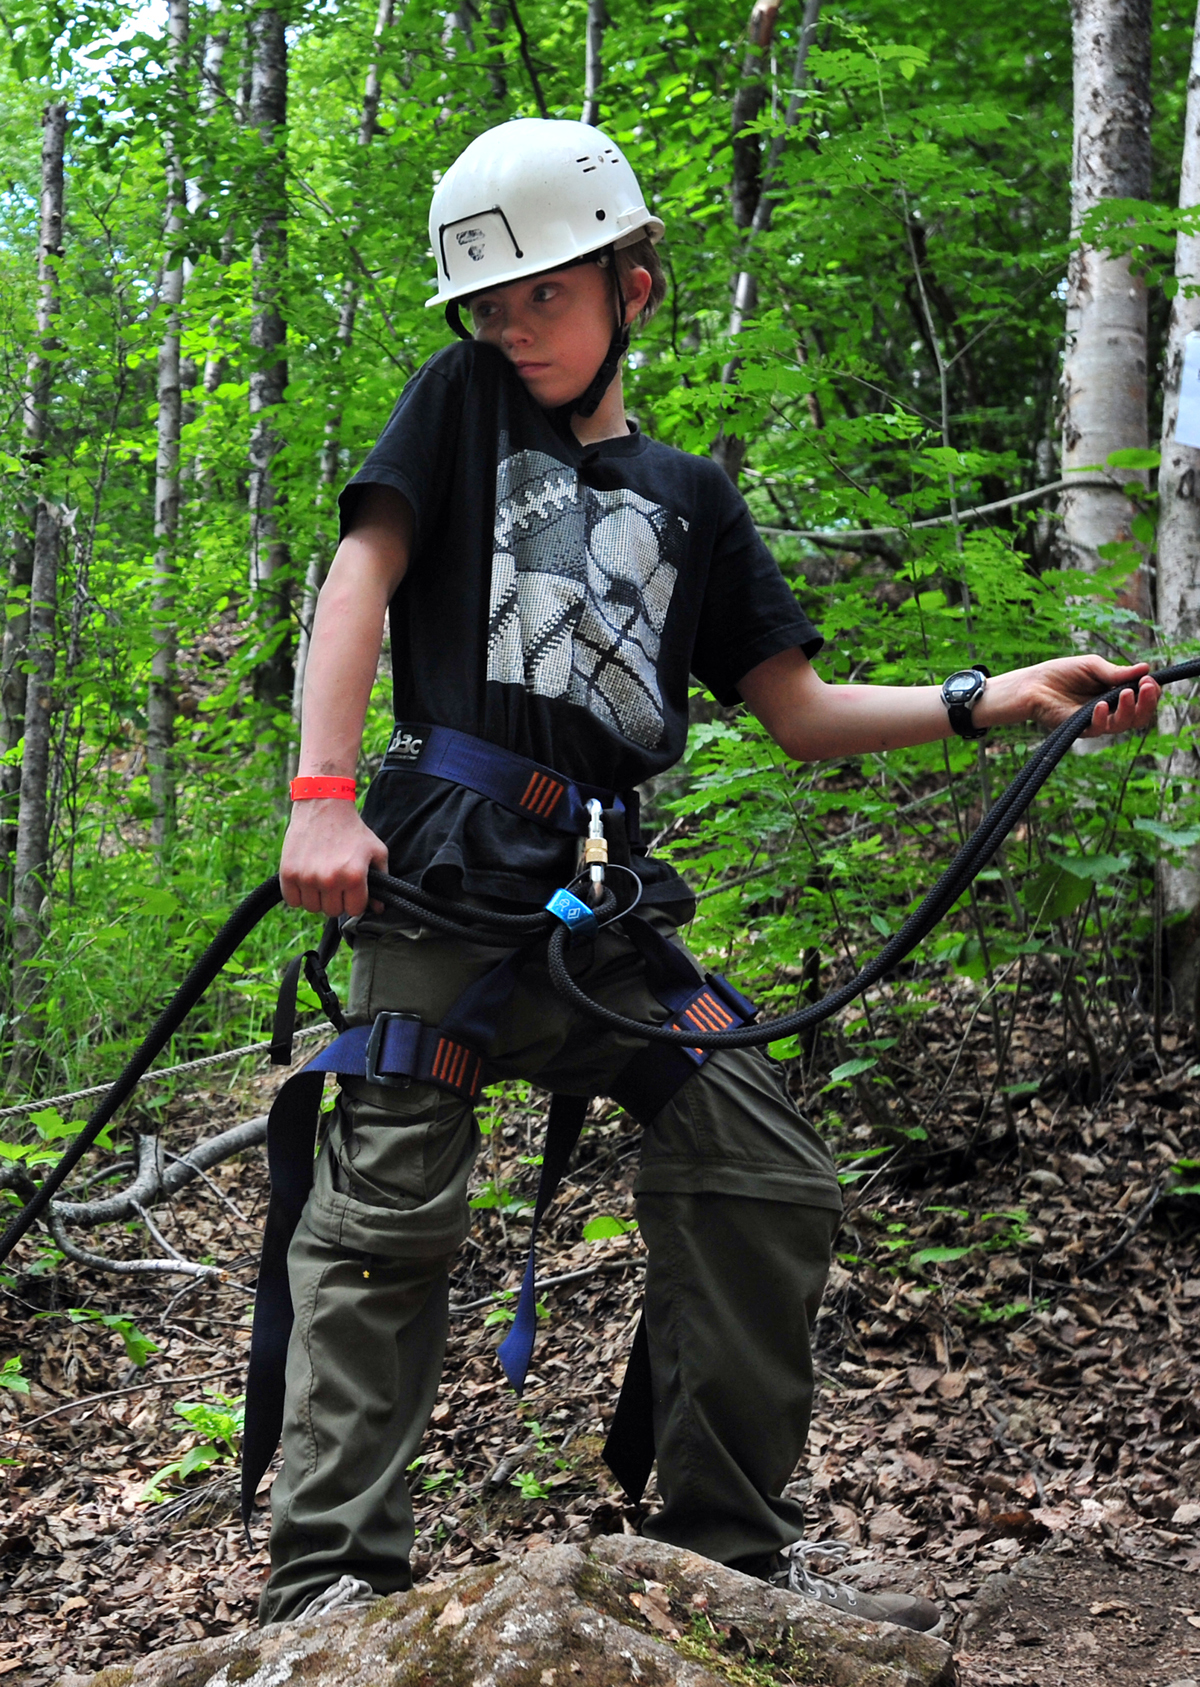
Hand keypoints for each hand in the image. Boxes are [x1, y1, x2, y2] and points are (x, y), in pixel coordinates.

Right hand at [280, 799, 389, 916]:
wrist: (323, 805)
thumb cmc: (353, 829)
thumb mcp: (376, 851)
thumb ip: (382, 880)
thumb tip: (378, 908)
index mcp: (354, 877)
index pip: (354, 910)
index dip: (355, 901)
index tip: (352, 889)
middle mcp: (330, 880)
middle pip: (333, 911)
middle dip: (337, 899)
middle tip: (336, 881)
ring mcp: (307, 877)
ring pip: (312, 908)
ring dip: (318, 898)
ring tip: (321, 879)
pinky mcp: (288, 873)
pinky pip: (292, 901)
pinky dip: (298, 895)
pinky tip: (306, 880)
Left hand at [979, 657, 1159, 737]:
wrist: (1032, 684)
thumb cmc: (1061, 674)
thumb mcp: (1092, 666)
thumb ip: (1116, 672)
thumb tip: (1146, 669)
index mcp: (1115, 694)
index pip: (1142, 699)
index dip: (1151, 692)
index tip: (1150, 680)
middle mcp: (1110, 710)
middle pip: (1139, 716)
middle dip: (1147, 703)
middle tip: (1146, 688)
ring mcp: (1096, 721)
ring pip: (1123, 724)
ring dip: (1130, 709)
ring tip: (1128, 693)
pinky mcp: (1081, 729)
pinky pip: (1098, 728)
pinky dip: (1102, 716)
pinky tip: (1101, 704)